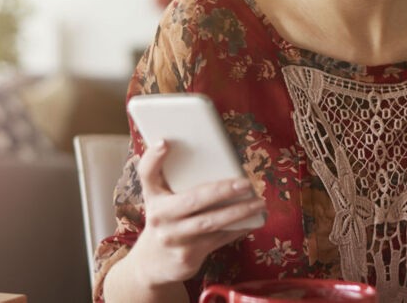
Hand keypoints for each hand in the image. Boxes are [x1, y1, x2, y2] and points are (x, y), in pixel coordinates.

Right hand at [125, 140, 266, 287]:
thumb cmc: (164, 219)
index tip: (165, 143)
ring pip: (210, 222)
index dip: (154, 158)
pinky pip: (217, 240)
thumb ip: (174, 178)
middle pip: (193, 199)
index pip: (147, 174)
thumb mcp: (159, 198)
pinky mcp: (187, 256)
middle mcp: (159, 217)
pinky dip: (237, 229)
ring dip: (238, 212)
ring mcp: (173, 238)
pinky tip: (252, 221)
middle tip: (246, 183)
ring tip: (258, 203)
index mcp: (152, 196)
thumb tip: (214, 157)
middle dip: (223, 190)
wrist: (151, 263)